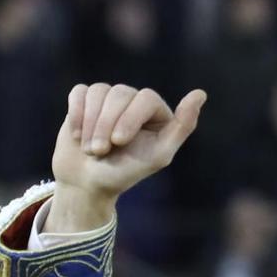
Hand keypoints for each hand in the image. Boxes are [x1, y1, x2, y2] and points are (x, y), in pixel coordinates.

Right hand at [48, 83, 206, 230]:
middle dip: (106, 125)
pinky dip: (76, 114)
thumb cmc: (125, 172)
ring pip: (99, 92)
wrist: (88, 184)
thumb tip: (200, 93)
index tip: (118, 142)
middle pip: (120, 93)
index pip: (146, 98)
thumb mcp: (159, 155)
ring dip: (90, 124)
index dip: (129, 119)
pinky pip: (80, 92)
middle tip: (99, 151)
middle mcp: (134, 101)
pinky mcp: (84, 100)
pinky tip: (76, 135)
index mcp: (157, 113)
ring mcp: (109, 98)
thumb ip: (182, 126)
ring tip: (90, 149)